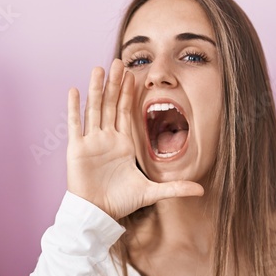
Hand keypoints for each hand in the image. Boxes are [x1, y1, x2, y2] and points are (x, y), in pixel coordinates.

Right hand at [66, 59, 202, 218]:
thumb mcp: (151, 192)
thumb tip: (201, 189)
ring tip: (98, 69)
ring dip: (96, 89)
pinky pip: (75, 125)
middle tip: (118, 61)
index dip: (129, 93)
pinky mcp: (77, 149)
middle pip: (110, 105)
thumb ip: (175, 188)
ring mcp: (91, 142)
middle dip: (115, 84)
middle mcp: (107, 139)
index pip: (126, 112)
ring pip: (94, 109)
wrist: (97, 213)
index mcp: (123, 144)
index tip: (133, 75)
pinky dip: (74, 108)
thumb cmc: (120, 202)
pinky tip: (74, 90)